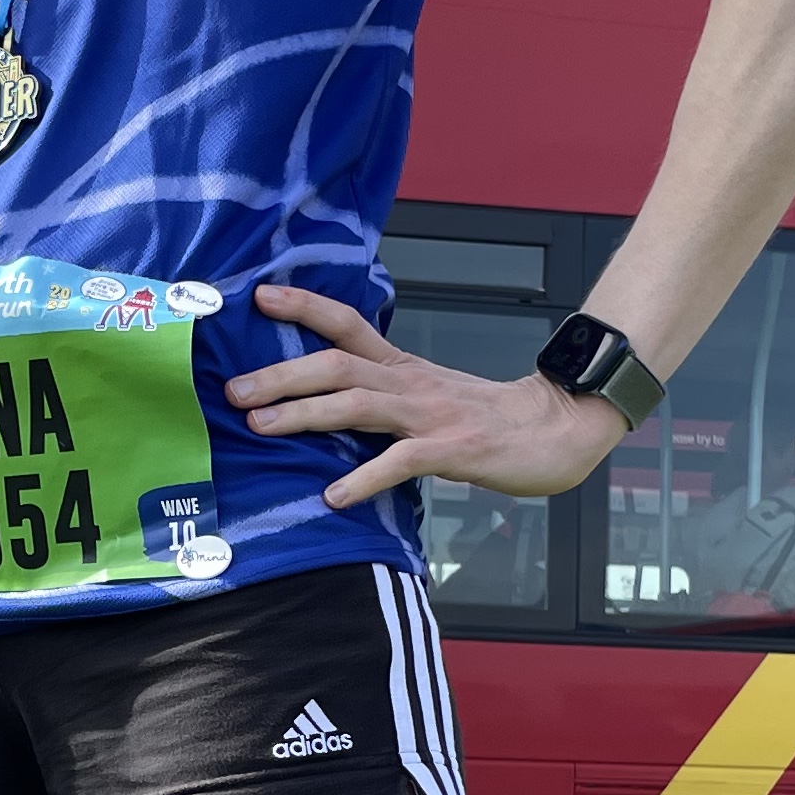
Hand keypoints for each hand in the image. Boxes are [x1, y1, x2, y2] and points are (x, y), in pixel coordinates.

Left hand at [225, 286, 630, 509]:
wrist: (560, 428)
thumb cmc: (492, 421)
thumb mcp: (432, 398)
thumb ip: (387, 401)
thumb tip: (333, 409)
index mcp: (404, 369)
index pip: (347, 325)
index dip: (304, 308)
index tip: (259, 297)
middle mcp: (410, 384)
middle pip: (336, 365)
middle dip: (281, 374)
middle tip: (233, 389)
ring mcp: (430, 415)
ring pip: (357, 405)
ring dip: (305, 414)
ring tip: (262, 426)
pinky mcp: (452, 450)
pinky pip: (400, 462)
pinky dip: (364, 478)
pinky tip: (334, 497)